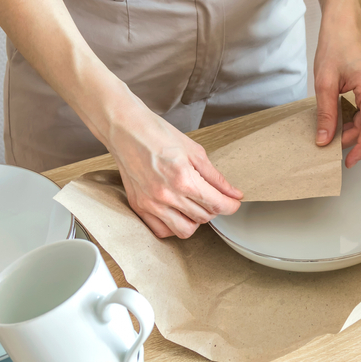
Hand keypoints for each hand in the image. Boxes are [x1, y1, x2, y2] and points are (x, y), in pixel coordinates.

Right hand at [102, 97, 242, 238]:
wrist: (126, 130)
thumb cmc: (157, 134)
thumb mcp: (194, 151)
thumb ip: (215, 177)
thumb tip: (233, 193)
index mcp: (183, 178)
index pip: (216, 204)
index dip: (231, 206)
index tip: (234, 203)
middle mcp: (166, 195)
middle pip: (203, 217)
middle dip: (213, 208)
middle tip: (212, 195)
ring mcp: (151, 204)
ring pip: (185, 230)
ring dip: (195, 220)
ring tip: (194, 204)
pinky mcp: (139, 207)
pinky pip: (162, 231)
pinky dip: (173, 226)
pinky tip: (176, 212)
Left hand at [313, 10, 360, 167]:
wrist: (344, 23)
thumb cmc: (336, 45)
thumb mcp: (324, 82)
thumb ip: (326, 113)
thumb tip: (324, 140)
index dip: (360, 148)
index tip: (348, 161)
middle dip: (350, 138)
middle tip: (328, 144)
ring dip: (351, 129)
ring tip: (331, 132)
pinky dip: (354, 118)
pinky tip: (339, 119)